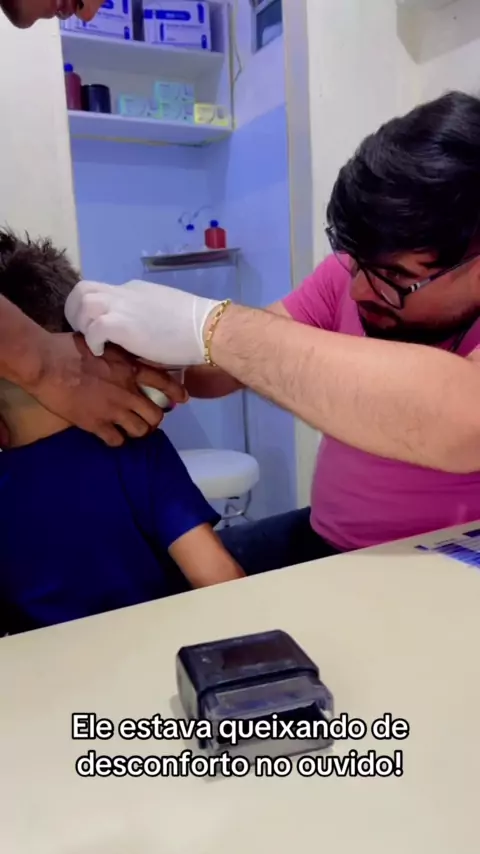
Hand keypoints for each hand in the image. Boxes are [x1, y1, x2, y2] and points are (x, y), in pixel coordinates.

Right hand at [24, 332, 187, 446]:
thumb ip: (117, 352)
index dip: (176, 392)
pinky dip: (116, 439)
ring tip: (131, 428)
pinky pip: (116, 441)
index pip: (164, 382)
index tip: (181, 399)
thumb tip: (121, 351)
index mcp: (130, 369)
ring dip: (138, 431)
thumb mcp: (102, 342)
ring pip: (140, 431)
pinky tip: (110, 434)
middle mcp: (128, 392)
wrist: (47, 365)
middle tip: (147, 417)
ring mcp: (113, 410)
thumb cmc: (68, 348)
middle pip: (156, 415)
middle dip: (154, 418)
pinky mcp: (96, 424)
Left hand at [65, 279, 221, 365]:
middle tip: (85, 334)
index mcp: (133, 290)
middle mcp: (124, 292)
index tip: (94, 329)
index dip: (90, 309)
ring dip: (83, 325)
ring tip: (94, 343)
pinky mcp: (122, 324)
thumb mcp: (161, 315)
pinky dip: (93, 341)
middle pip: (82, 290)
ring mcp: (122, 306)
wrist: (206, 329)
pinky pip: (93, 327)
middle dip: (75, 313)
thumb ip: (143, 318)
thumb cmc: (192, 329)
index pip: (100, 291)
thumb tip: (136, 336)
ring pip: (83, 302)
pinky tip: (102, 352)